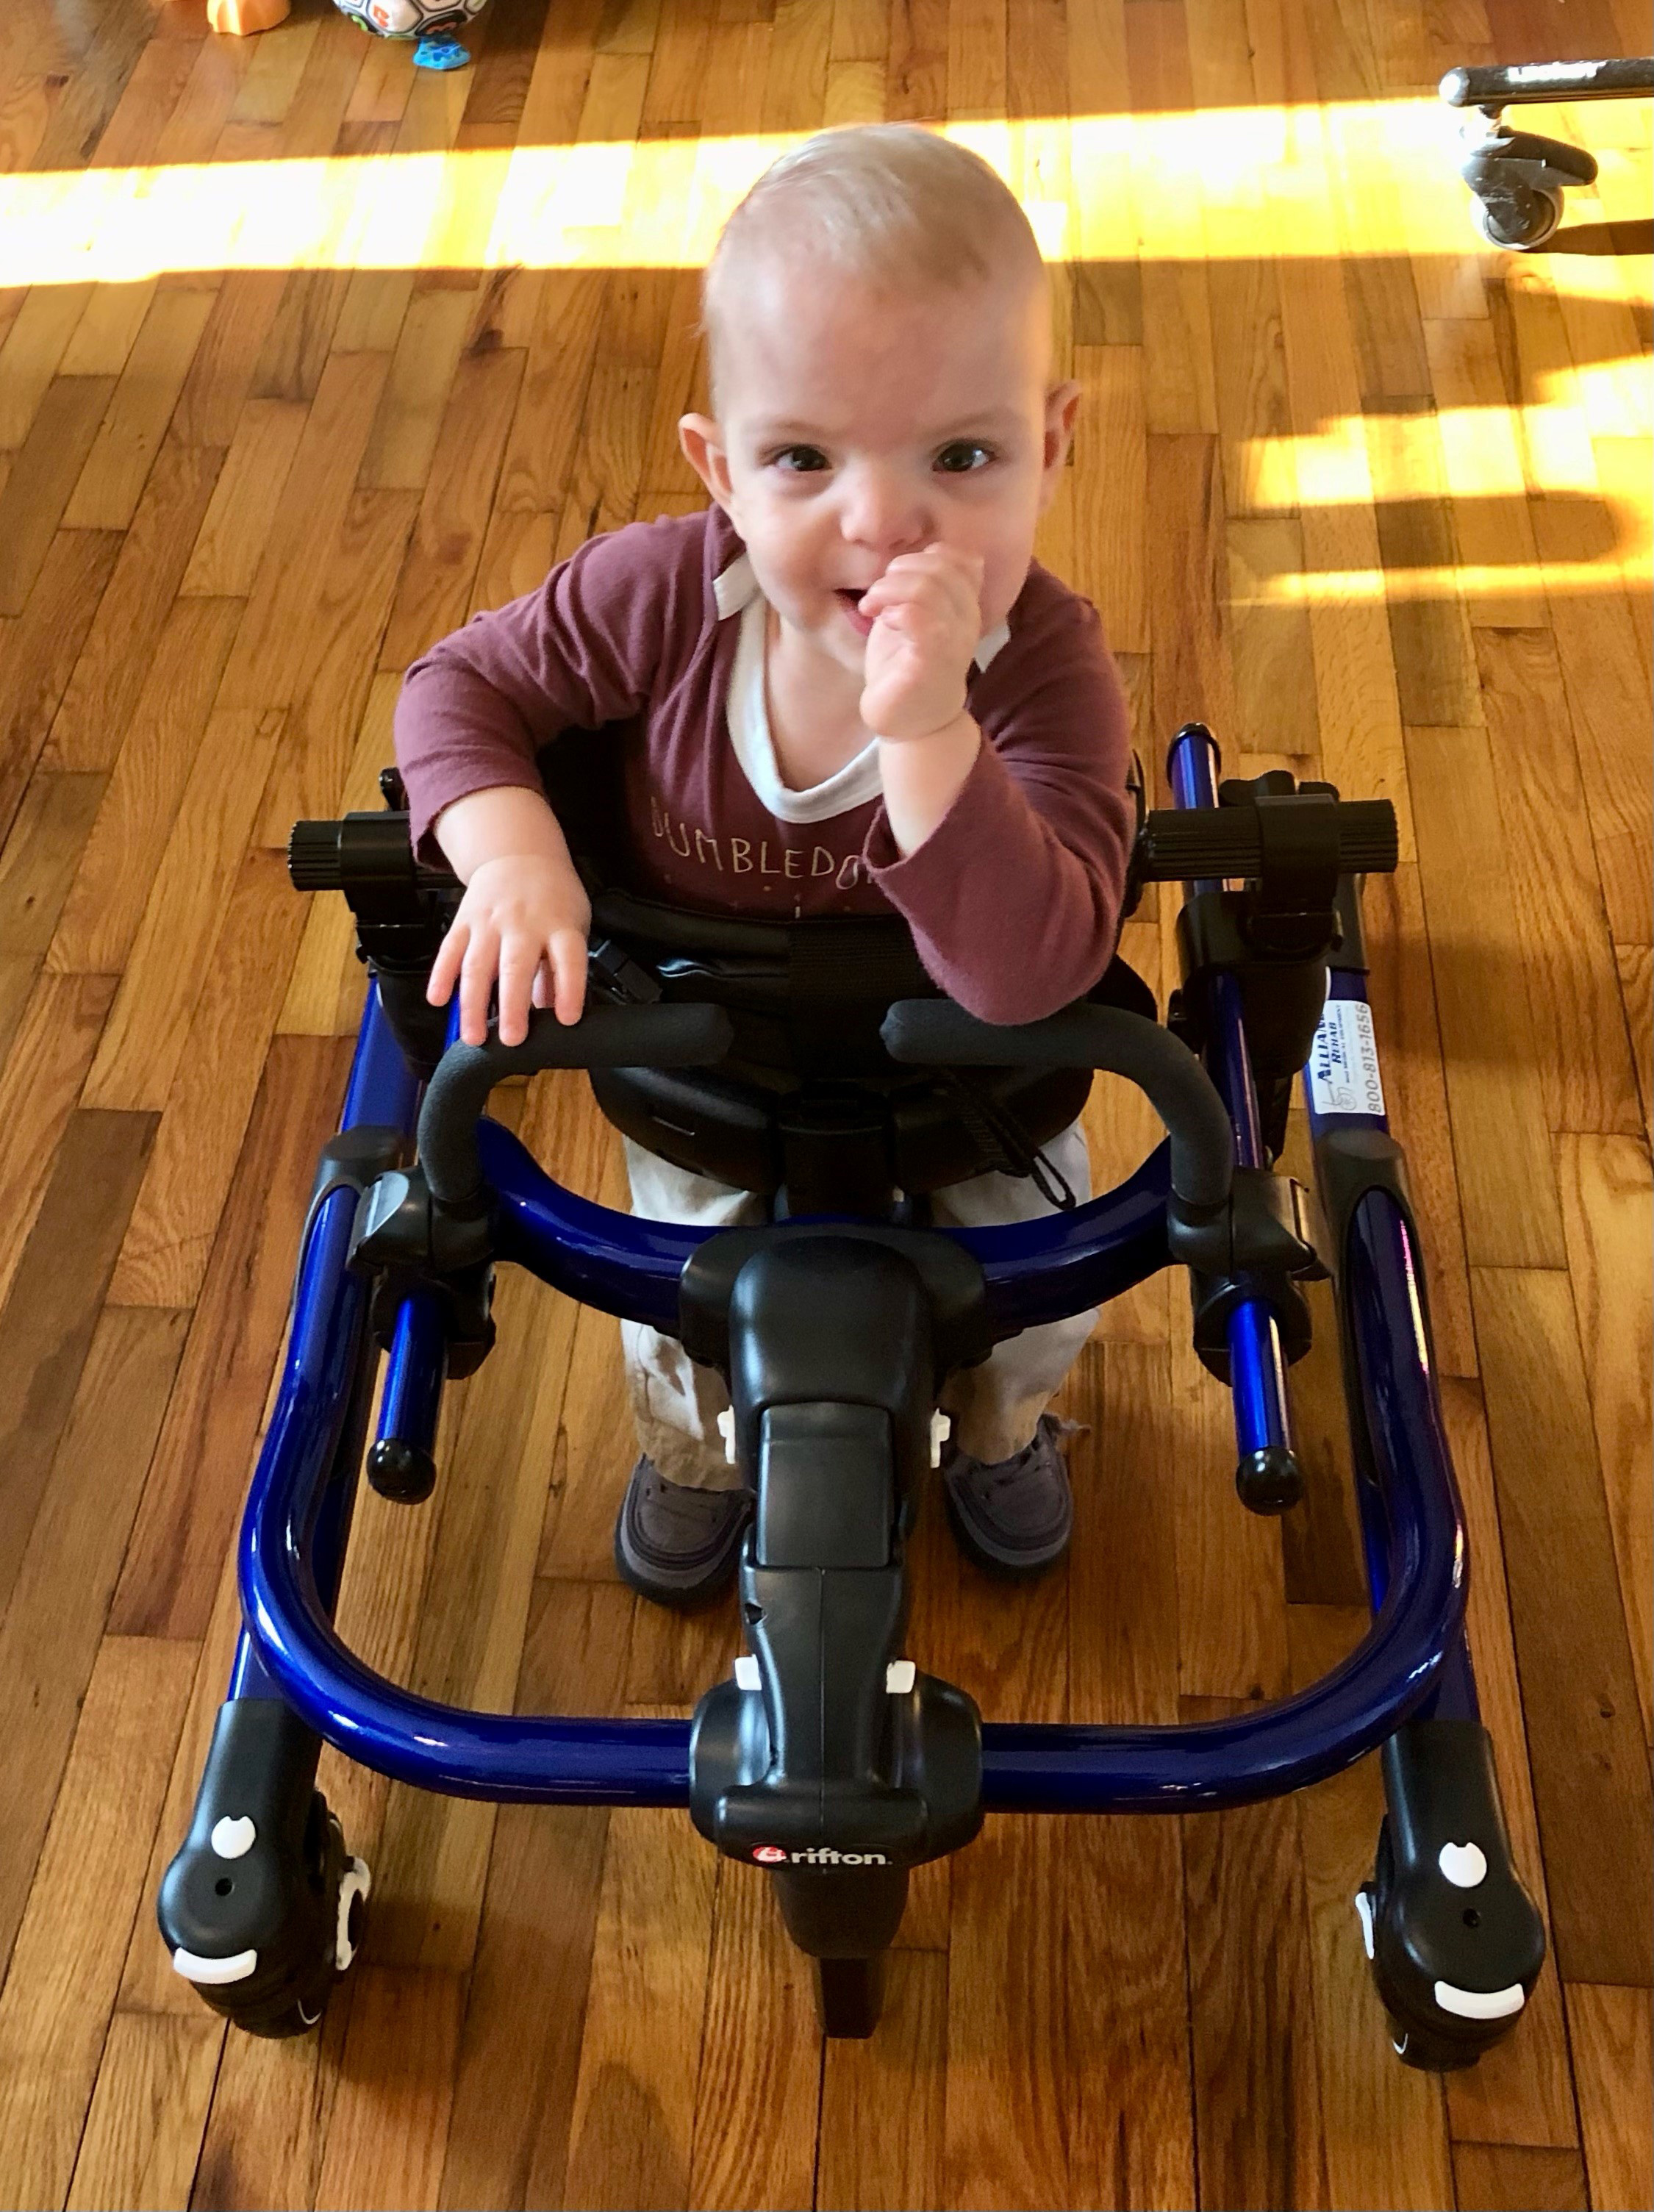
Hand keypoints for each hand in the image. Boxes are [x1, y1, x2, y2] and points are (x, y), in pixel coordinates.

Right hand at [426, 852, 590, 1047]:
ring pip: (478, 965)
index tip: (566, 1019)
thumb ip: (561, 971)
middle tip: (511, 1040)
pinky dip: (441, 976)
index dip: (569, 989)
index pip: (568, 959)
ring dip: (473, 1004)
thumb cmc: (552, 899)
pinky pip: (450, 950)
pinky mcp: (464, 921)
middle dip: (512, 1006)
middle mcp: (523, 923)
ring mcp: (490, 922)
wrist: (519, 853)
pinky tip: (438, 1000)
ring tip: (473, 1037)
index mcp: (559, 925)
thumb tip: (555, 1015)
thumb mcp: (571, 926)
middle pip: (516, 966)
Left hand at [857, 545, 985, 742]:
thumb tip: (932, 550)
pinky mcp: (930, 664)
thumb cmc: (905, 668)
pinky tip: (881, 622)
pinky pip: (918, 619)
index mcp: (965, 607)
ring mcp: (952, 643)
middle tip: (877, 594)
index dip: (924, 556)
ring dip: (889, 589)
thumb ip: (925, 585)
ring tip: (872, 606)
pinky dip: (893, 612)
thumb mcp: (916, 616)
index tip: (895, 577)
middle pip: (942, 567)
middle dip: (900, 569)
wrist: (909, 725)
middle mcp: (966, 622)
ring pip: (928, 588)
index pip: (960, 559)